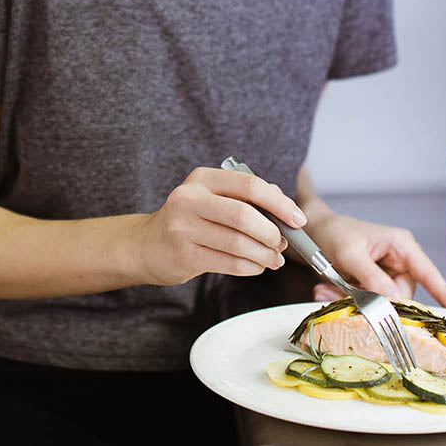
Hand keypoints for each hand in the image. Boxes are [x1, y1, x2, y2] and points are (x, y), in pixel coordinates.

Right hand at [136, 167, 305, 284]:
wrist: (146, 245)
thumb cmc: (190, 220)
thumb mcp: (213, 198)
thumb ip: (248, 197)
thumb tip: (285, 207)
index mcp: (203, 178)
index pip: (250, 185)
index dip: (280, 204)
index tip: (298, 220)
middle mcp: (190, 199)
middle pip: (245, 216)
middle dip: (272, 233)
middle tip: (283, 244)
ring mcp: (183, 228)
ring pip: (238, 244)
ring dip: (264, 255)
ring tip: (274, 259)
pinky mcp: (184, 255)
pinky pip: (229, 263)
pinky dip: (250, 267)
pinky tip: (256, 266)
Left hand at [304, 212, 445, 310]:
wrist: (318, 230)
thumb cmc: (336, 233)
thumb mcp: (350, 253)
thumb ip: (371, 276)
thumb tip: (393, 299)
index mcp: (402, 246)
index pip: (429, 274)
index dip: (445, 295)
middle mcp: (400, 261)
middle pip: (400, 296)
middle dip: (372, 301)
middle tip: (342, 293)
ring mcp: (387, 274)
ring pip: (382, 302)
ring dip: (354, 300)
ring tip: (329, 286)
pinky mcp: (374, 284)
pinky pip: (367, 301)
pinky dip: (346, 298)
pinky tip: (327, 288)